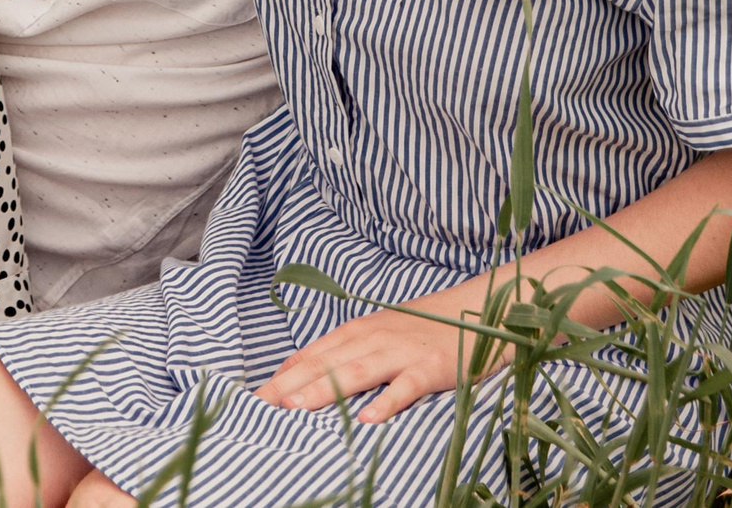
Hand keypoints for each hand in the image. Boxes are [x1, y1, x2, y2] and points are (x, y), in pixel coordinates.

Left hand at [255, 288, 504, 423]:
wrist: (475, 312)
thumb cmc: (419, 328)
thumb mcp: (375, 332)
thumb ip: (338, 349)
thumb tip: (294, 365)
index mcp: (357, 332)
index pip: (311, 355)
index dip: (283, 376)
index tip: (255, 396)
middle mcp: (373, 338)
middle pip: (325, 364)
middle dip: (290, 384)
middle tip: (262, 405)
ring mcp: (402, 352)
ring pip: (357, 372)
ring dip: (324, 390)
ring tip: (297, 407)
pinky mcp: (430, 367)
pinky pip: (406, 386)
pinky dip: (388, 400)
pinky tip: (369, 418)